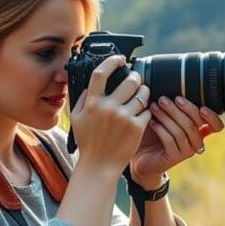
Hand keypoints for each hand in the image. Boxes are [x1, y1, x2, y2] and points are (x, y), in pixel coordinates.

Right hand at [70, 55, 151, 174]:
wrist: (99, 166)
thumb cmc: (88, 143)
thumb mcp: (77, 120)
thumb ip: (82, 100)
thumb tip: (91, 83)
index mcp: (92, 104)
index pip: (101, 73)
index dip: (112, 61)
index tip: (119, 59)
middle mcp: (108, 108)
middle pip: (130, 80)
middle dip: (135, 77)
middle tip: (135, 80)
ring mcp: (124, 118)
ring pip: (143, 94)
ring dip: (144, 93)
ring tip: (140, 97)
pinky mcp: (137, 128)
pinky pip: (147, 111)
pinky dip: (146, 112)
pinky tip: (140, 117)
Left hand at [130, 96, 224, 186]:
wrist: (142, 155)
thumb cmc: (154, 132)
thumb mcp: (165, 116)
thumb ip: (174, 105)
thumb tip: (173, 83)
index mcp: (199, 130)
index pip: (216, 126)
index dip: (212, 117)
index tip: (202, 107)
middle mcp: (196, 141)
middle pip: (195, 124)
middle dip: (180, 109)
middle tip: (164, 99)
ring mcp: (186, 151)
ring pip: (181, 131)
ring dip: (167, 117)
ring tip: (154, 107)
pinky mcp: (175, 158)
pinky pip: (170, 141)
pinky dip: (160, 129)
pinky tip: (151, 122)